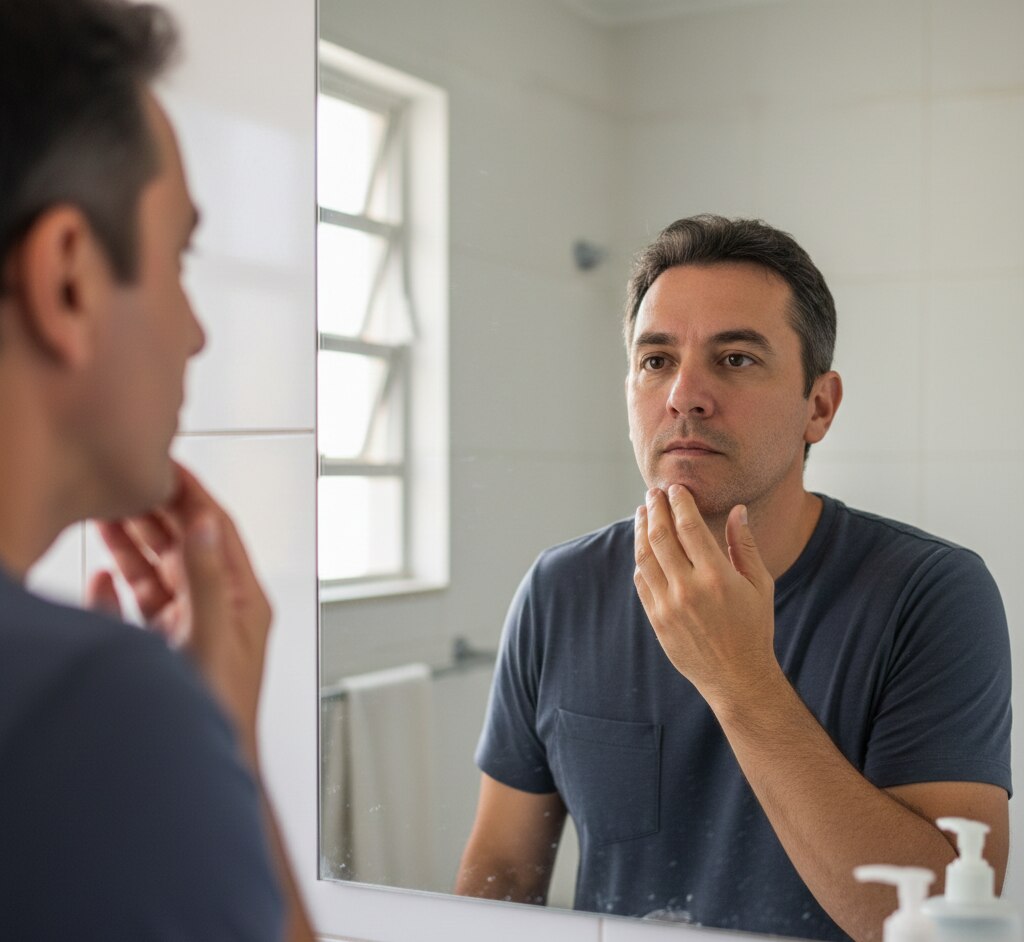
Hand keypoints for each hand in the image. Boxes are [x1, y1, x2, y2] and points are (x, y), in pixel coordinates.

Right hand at [88, 463, 270, 762]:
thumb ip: (208, 580)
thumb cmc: (222, 713)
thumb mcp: (213, 636)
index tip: (170, 466)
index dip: (194, 497)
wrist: (203, 768)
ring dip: (134, 547)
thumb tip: (204, 525)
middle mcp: (221, 611)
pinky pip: (140, 614)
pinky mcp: (166, 656)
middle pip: (185, 549)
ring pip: (159, 577)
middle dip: (156, 515)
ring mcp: (192, 633)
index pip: (219, 533)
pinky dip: (119, 594)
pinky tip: (102, 579)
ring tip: (106, 516)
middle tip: (125, 485)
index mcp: (244, 601)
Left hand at [633, 485, 778, 708]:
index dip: (679, 502)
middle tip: (653, 493)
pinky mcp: (656, 619)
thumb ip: (744, 544)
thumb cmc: (754, 628)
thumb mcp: (759, 584)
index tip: (675, 488)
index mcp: (716, 576)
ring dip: (641, 530)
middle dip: (655, 509)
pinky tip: (644, 546)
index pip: (689, 526)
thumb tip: (737, 509)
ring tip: (642, 513)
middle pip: (661, 536)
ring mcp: (668, 605)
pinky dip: (641, 559)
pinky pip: (641, 580)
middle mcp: (688, 589)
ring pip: (645, 556)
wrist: (736, 677)